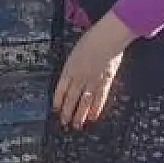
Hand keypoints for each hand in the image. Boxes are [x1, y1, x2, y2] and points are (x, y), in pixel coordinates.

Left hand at [52, 13, 134, 128]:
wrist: (107, 36)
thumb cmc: (93, 38)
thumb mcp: (77, 51)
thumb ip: (74, 64)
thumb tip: (71, 73)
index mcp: (69, 67)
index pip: (60, 88)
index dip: (58, 100)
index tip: (56, 109)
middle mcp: (79, 76)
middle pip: (71, 97)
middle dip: (67, 111)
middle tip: (64, 123)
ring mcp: (92, 79)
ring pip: (84, 101)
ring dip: (80, 114)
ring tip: (76, 125)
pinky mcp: (105, 80)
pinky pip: (99, 97)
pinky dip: (96, 108)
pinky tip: (93, 117)